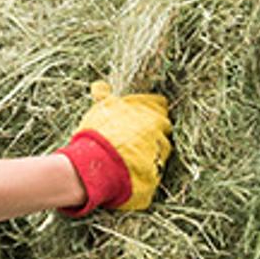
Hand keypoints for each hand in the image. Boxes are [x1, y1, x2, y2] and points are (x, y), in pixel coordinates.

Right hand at [58, 80, 172, 214]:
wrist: (95, 164)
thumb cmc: (96, 134)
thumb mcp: (100, 110)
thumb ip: (104, 96)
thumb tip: (99, 86)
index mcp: (148, 109)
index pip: (160, 104)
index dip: (151, 110)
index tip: (141, 116)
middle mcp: (158, 128)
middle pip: (164, 127)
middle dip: (154, 132)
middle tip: (135, 139)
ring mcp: (160, 150)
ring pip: (162, 150)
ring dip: (152, 152)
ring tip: (131, 157)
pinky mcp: (157, 172)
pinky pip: (156, 170)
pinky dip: (147, 170)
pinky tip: (132, 170)